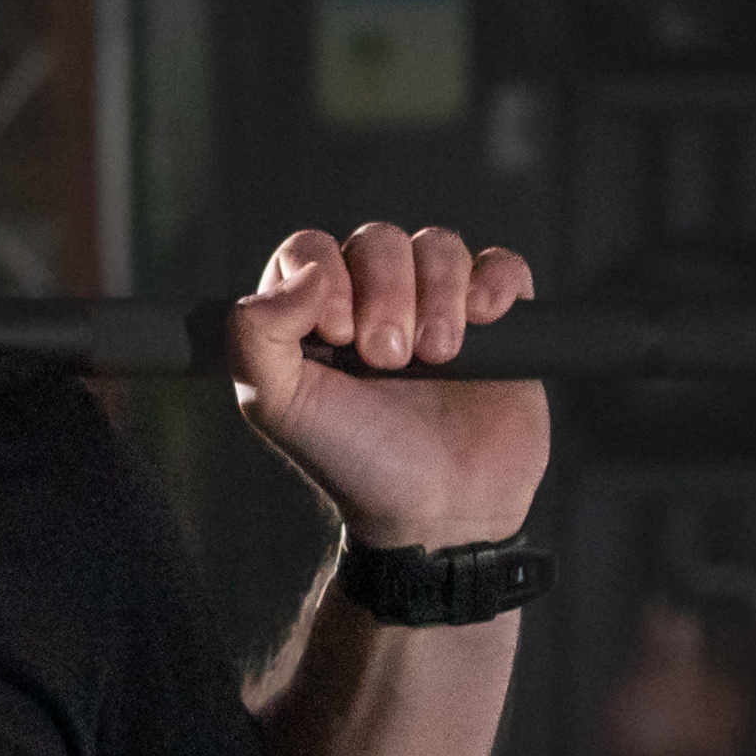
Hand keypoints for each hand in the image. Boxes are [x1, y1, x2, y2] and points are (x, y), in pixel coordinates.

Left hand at [226, 222, 552, 550]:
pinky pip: (500, 266)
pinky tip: (485, 320)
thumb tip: (303, 274)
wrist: (437, 513)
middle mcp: (373, 301)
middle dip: (387, 295)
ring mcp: (437, 307)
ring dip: (440, 294)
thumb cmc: (355, 462)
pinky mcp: (496, 323)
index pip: (311, 249)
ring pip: (439, 246)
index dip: (328, 277)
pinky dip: (494, 283)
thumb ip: (254, 337)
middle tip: (390, 360)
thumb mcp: (278, 407)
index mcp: (314, 314)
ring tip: (437, 357)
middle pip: (378, 242)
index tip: (340, 335)